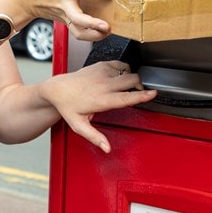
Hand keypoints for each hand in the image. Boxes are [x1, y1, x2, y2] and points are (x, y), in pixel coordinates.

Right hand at [1, 0, 112, 40]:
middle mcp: (65, 5)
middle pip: (78, 19)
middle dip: (92, 23)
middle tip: (106, 25)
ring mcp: (65, 16)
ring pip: (78, 32)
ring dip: (93, 35)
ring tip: (106, 32)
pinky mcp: (66, 22)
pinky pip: (77, 33)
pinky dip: (89, 37)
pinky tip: (101, 34)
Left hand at [40, 61, 156, 152]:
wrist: (58, 89)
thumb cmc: (69, 107)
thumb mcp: (80, 126)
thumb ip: (95, 137)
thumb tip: (107, 148)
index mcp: (102, 100)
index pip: (127, 97)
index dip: (143, 95)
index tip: (153, 94)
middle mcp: (104, 84)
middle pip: (133, 80)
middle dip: (140, 86)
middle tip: (137, 92)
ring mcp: (102, 72)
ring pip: (128, 71)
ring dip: (131, 78)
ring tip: (127, 86)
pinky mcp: (100, 65)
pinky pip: (120, 64)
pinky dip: (124, 69)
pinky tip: (119, 77)